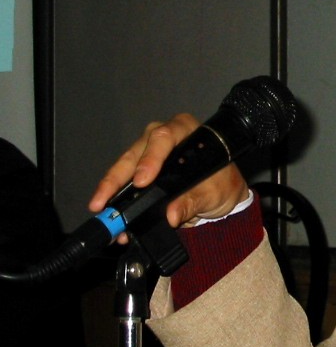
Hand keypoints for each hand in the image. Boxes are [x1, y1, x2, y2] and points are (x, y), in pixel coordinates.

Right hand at [88, 114, 249, 243]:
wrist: (224, 192)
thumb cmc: (222, 183)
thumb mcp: (213, 193)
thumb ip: (193, 202)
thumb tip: (171, 215)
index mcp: (187, 131)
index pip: (165, 137)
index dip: (150, 158)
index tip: (141, 181)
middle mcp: (165, 136)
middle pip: (137, 150)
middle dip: (118, 176)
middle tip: (104, 200)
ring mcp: (151, 150)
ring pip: (125, 163)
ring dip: (111, 187)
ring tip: (100, 207)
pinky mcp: (141, 166)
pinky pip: (124, 177)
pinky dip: (115, 194)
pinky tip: (106, 208)